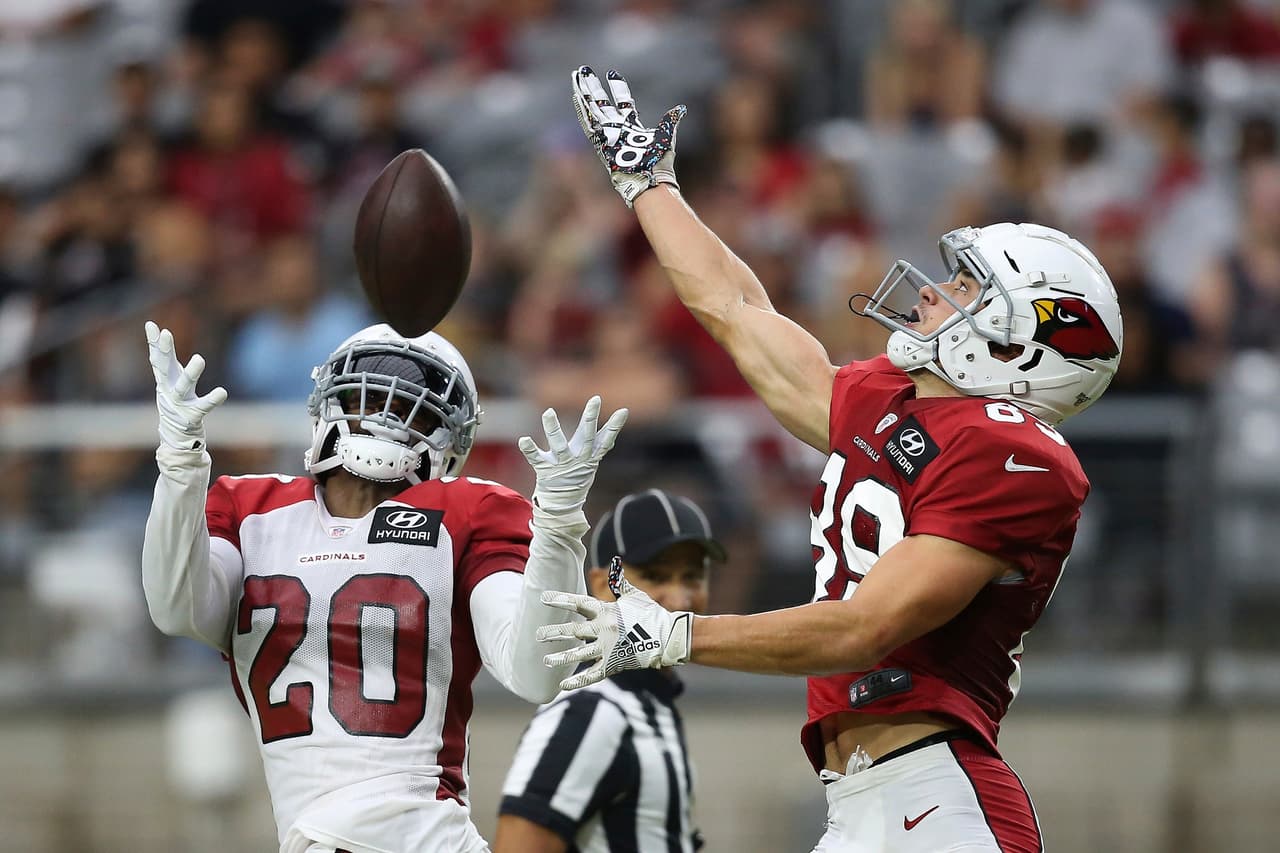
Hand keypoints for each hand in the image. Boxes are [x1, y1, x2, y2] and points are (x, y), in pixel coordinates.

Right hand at [145, 321, 226, 451]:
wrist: (175, 434)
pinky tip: (222, 392)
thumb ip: (165, 356)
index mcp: (165, 379)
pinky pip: (203, 407)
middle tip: (166, 333)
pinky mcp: (191, 416)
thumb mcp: (170, 377)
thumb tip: (157, 329)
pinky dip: (212, 400)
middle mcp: (169, 389)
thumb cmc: (175, 400)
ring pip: (183, 386)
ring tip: (199, 358)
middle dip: (164, 350)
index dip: (153, 342)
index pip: (157, 357)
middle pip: (164, 367)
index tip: (151, 325)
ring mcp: (179, 403)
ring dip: (191, 372)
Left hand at [518, 396, 627, 515]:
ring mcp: (562, 464)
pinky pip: (536, 458)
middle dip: (591, 418)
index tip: (623, 411)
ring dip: (553, 428)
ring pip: (559, 445)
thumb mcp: (594, 456)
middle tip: (595, 400)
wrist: (564, 503)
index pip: (606, 438)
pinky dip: (530, 449)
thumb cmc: (579, 474)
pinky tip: (524, 439)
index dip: (614, 426)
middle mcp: (578, 458)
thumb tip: (624, 412)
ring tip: (548, 412)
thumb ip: (605, 437)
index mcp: (590, 454)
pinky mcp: (545, 469)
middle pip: (587, 436)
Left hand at [537, 558, 692, 689]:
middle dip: (554, 633)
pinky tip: (562, 684)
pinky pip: (591, 675)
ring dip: (561, 657)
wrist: (668, 637)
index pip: (578, 603)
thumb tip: (615, 563)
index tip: (543, 598)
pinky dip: (577, 680)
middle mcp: (603, 629)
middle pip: (573, 631)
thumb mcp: (635, 596)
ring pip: (578, 654)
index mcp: (607, 611)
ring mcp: (607, 648)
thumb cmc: (652, 614)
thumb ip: (620, 583)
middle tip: (537, 635)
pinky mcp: (613, 665)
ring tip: (545, 660)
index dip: (560, 600)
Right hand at [571, 65, 685, 207]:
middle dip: (594, 87)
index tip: (612, 74)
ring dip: (584, 92)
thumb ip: (670, 120)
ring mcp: (608, 134)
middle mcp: (617, 129)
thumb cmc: (659, 162)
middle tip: (585, 71)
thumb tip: (680, 108)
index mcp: (632, 126)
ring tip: (576, 76)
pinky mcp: (601, 141)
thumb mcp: (666, 136)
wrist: (650, 178)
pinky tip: (576, 96)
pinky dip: (582, 109)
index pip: (622, 102)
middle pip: (602, 103)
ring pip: (592, 109)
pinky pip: (589, 123)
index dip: (617, 88)